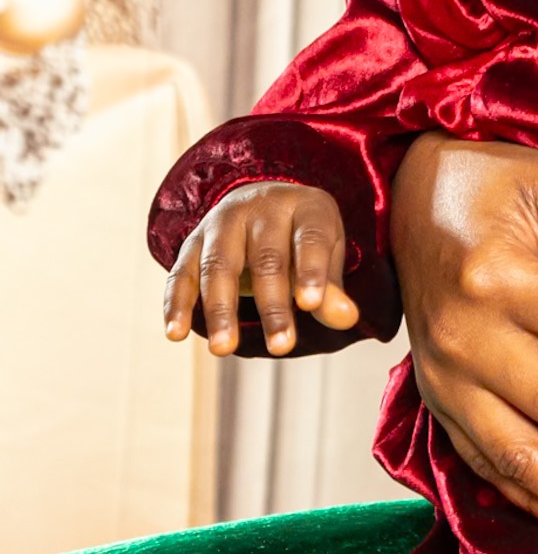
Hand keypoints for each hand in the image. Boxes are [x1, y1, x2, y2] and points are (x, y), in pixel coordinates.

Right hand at [163, 180, 358, 356]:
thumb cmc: (301, 239)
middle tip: (281, 346)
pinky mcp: (192, 244)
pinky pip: (181, 274)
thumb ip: (330, 289)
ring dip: (221, 309)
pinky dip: (176, 304)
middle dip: (273, 304)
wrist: (262, 203)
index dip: (312, 272)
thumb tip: (346, 320)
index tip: (310, 305)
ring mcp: (222, 222)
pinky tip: (175, 333)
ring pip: (219, 266)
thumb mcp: (326, 255)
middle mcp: (261, 208)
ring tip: (224, 349)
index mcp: (304, 206)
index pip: (310, 239)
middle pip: (267, 258)